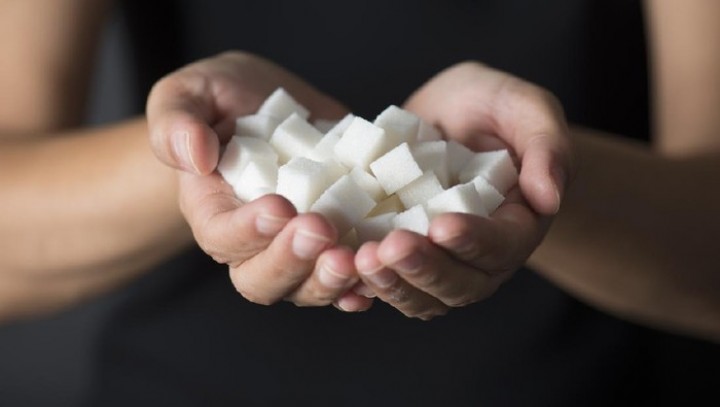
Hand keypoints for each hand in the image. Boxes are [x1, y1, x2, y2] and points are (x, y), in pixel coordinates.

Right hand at [147, 51, 371, 309]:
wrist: (267, 104)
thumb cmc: (220, 99)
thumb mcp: (189, 94)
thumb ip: (177, 123)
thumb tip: (194, 156)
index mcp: (211, 210)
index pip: (221, 237)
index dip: (248, 230)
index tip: (278, 206)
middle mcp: (252, 242)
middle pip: (261, 279)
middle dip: (292, 260)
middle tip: (320, 229)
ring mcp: (296, 247)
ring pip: (306, 287)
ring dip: (330, 279)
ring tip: (354, 258)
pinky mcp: (334, 240)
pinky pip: (345, 277)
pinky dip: (361, 283)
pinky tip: (376, 276)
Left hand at [353, 62, 573, 318]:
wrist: (452, 121)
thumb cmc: (493, 109)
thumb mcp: (524, 108)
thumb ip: (546, 145)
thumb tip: (549, 197)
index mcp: (516, 224)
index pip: (501, 246)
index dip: (474, 241)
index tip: (442, 224)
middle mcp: (480, 256)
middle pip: (460, 284)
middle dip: (424, 269)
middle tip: (389, 248)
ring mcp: (440, 262)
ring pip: (422, 296)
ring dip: (391, 284)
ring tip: (360, 259)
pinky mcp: (404, 258)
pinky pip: (389, 285)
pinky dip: (366, 285)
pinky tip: (341, 267)